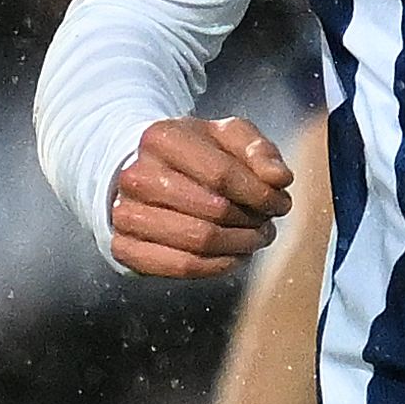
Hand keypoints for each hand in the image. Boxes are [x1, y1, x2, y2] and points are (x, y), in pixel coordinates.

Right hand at [105, 116, 295, 279]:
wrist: (145, 173)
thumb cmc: (194, 154)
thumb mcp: (228, 136)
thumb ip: (259, 150)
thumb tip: (280, 179)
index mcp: (161, 138)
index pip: (222, 174)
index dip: (260, 194)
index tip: (280, 203)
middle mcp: (136, 176)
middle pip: (213, 211)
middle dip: (251, 222)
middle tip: (266, 224)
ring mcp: (124, 213)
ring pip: (198, 242)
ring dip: (238, 246)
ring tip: (253, 239)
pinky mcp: (124, 247)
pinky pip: (181, 267)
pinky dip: (217, 266)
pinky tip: (233, 256)